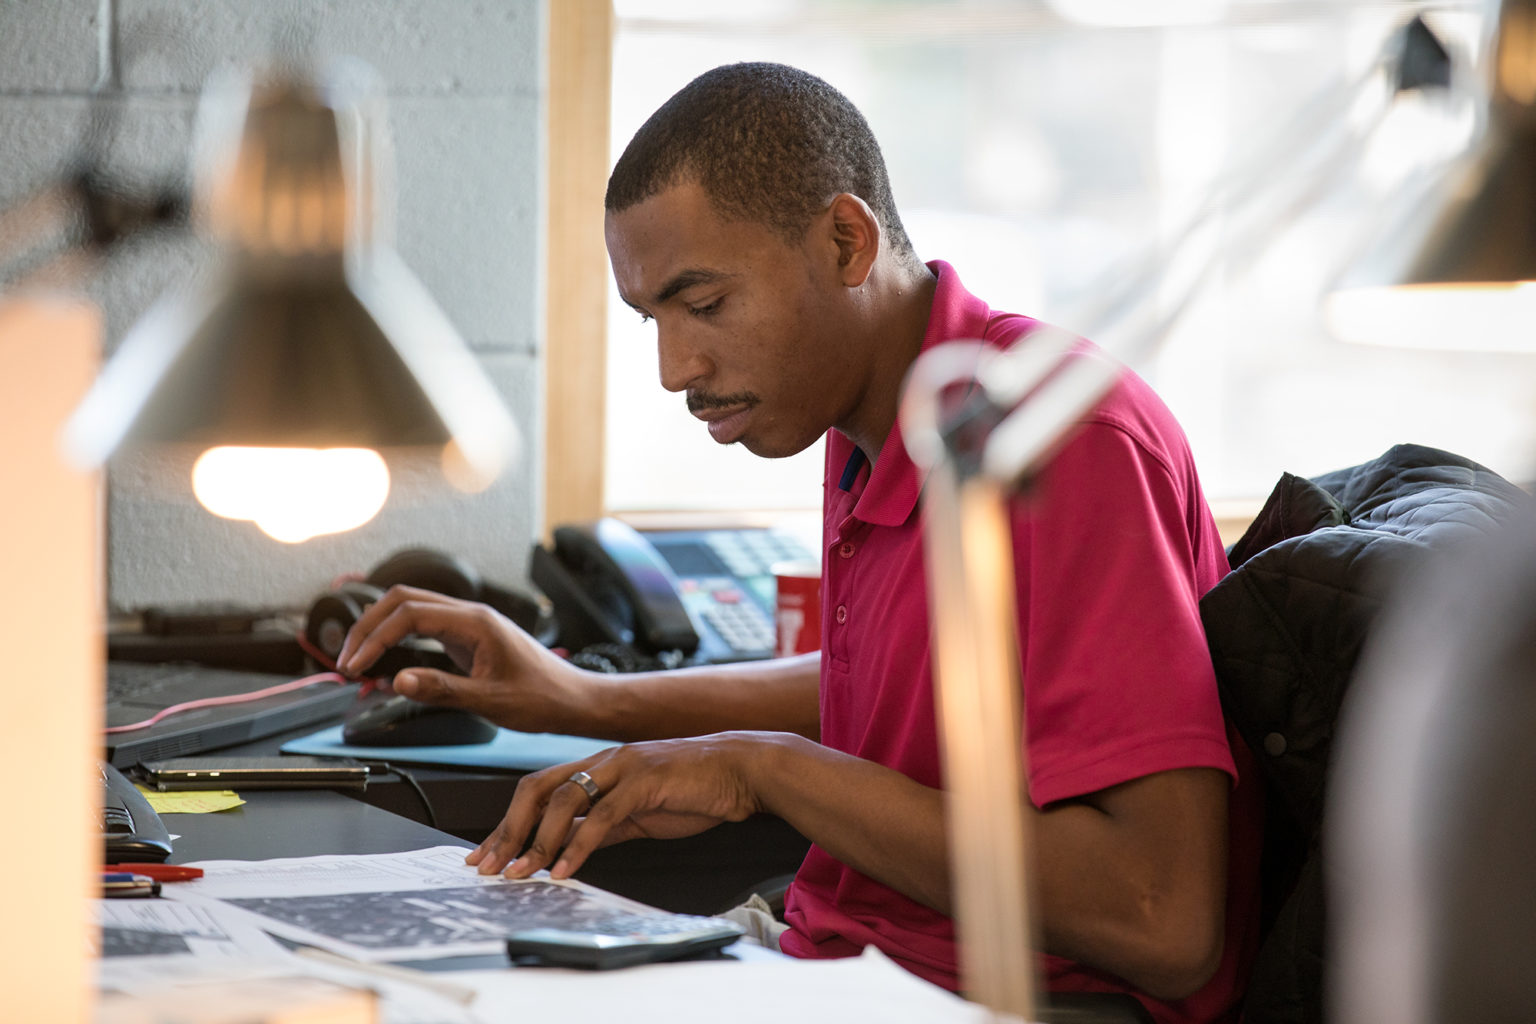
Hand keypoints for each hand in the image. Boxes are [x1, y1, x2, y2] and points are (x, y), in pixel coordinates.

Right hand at [335, 585, 582, 732]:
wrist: (573, 701)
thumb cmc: (542, 699)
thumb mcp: (489, 700)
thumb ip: (442, 689)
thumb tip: (398, 680)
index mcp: (476, 622)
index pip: (409, 614)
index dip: (375, 637)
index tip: (355, 666)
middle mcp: (471, 616)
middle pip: (404, 601)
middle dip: (368, 626)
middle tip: (346, 660)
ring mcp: (470, 625)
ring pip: (413, 611)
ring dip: (382, 630)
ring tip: (359, 661)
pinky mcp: (471, 639)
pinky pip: (426, 629)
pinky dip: (400, 641)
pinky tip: (389, 665)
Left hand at [467, 733, 765, 879]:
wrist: (742, 770)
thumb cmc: (696, 789)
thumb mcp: (640, 810)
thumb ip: (605, 825)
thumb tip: (570, 850)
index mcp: (600, 766)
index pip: (539, 790)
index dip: (509, 822)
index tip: (488, 854)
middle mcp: (604, 761)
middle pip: (537, 790)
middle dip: (508, 830)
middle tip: (490, 866)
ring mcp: (623, 768)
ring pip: (563, 800)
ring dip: (537, 841)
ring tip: (522, 873)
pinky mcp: (644, 782)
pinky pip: (602, 816)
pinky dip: (578, 846)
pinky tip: (564, 870)